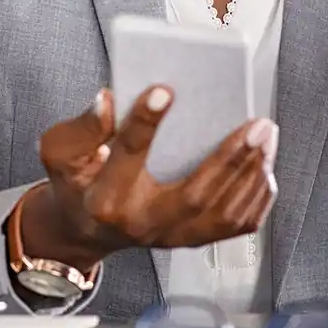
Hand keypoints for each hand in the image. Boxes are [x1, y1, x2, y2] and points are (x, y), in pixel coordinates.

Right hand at [20, 86, 277, 271]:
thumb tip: (106, 100)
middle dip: (230, 158)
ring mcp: (171, 235)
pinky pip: (235, 226)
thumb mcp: (61, 152)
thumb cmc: (78, 183)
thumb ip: (81, 128)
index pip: (127, 156)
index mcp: (106, 197)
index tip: (164, 90)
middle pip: (194, 195)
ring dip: (251, 173)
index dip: (144, 122)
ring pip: (222, 213)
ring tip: (266, 136)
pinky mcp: (192, 238)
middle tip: (255, 123)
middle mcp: (142, 221)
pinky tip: (265, 166)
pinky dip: (256, 196)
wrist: (85, 229)